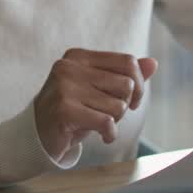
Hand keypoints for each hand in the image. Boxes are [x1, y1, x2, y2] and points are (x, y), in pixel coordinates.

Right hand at [33, 49, 157, 160]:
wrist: (39, 135)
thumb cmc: (74, 110)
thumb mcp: (99, 90)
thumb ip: (124, 75)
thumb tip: (153, 63)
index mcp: (79, 56)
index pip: (128, 62)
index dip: (139, 85)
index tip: (131, 101)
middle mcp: (70, 66)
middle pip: (126, 84)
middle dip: (124, 105)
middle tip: (107, 114)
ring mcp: (65, 87)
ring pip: (118, 105)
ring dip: (114, 121)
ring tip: (97, 123)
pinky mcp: (64, 109)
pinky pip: (106, 122)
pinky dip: (110, 134)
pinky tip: (101, 136)